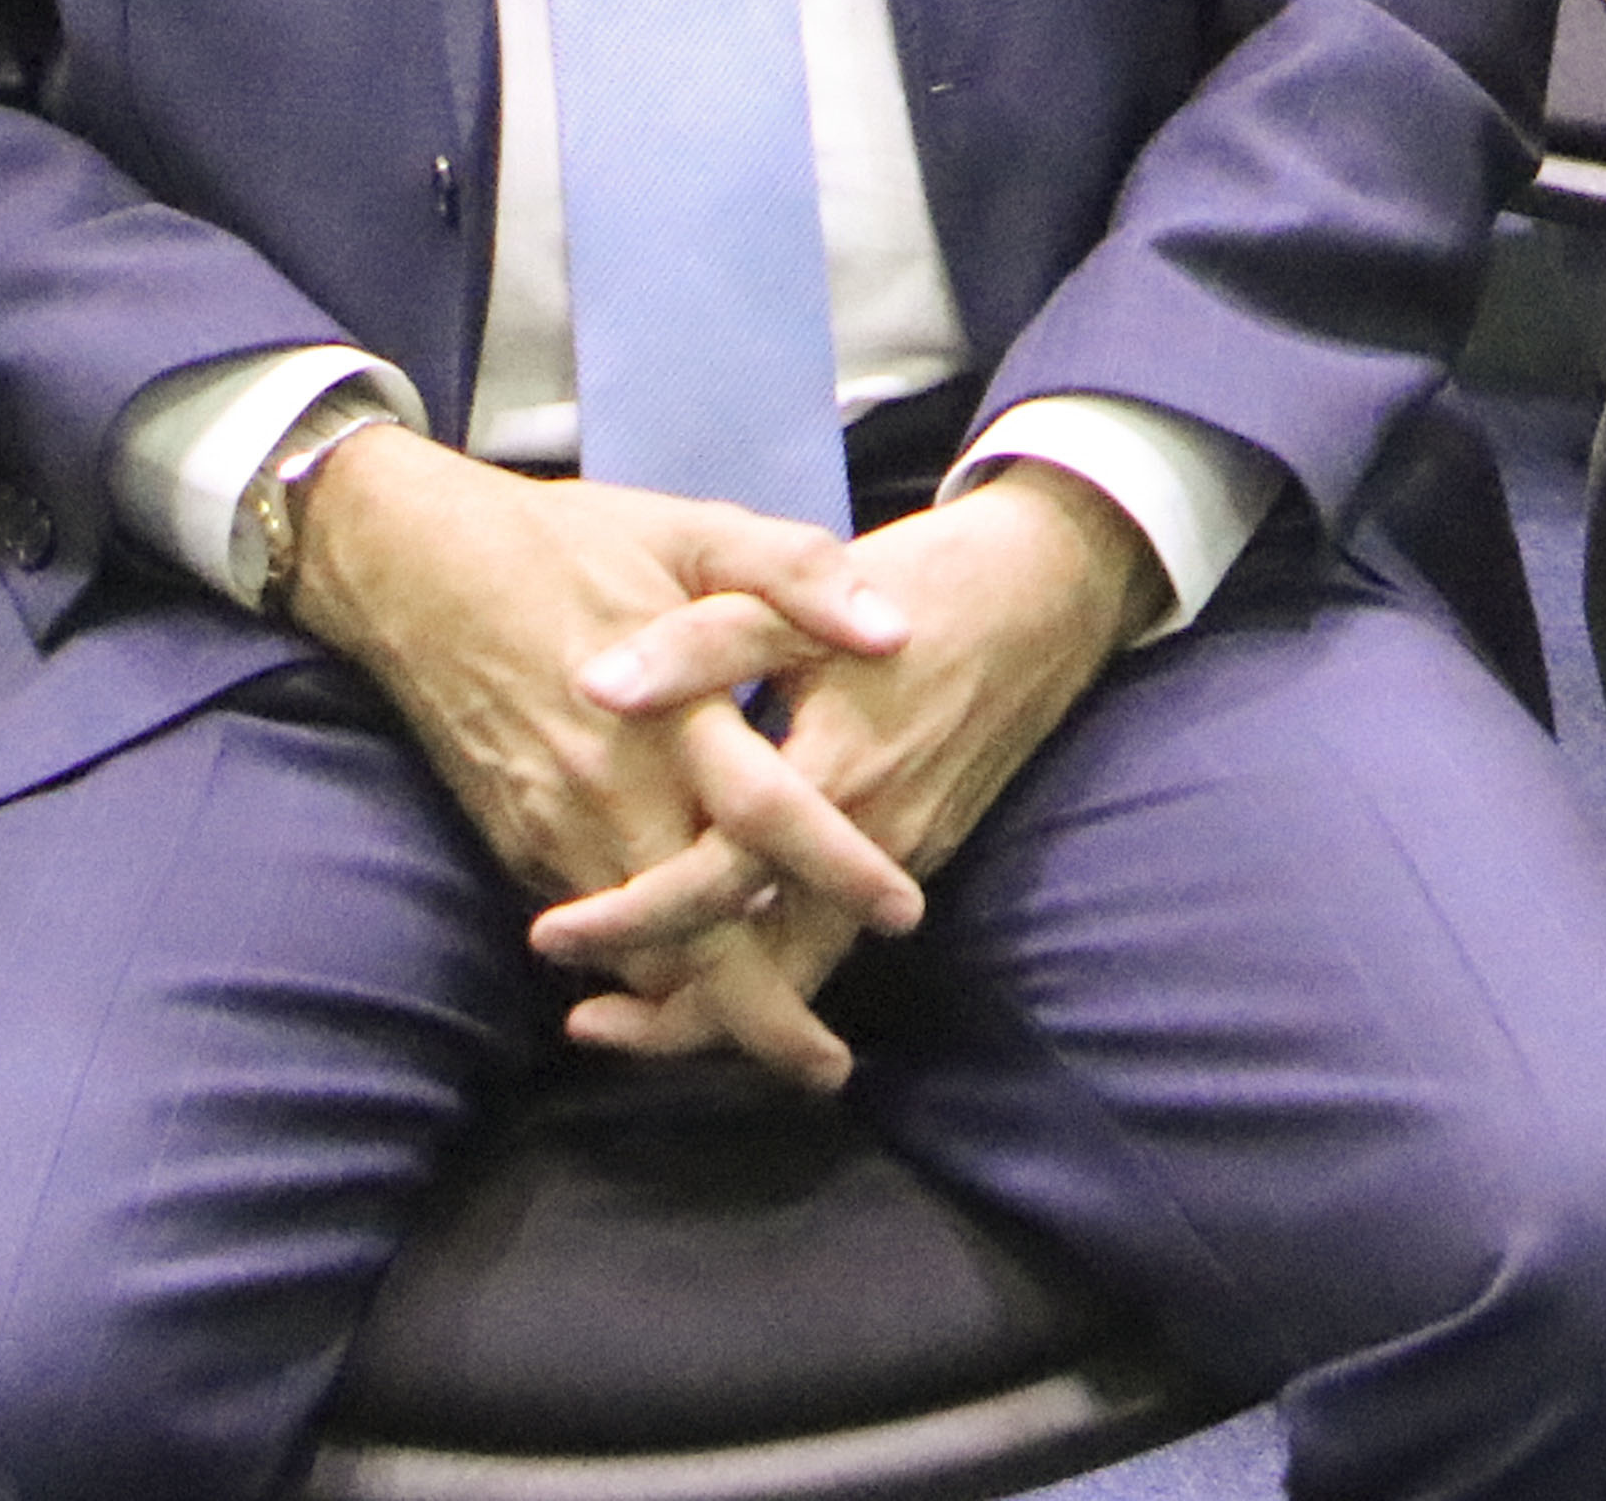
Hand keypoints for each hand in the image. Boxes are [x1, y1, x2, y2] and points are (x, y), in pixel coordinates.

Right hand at [283, 433, 927, 1084]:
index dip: (836, 872)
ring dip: (697, 1008)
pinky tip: (691, 984)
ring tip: (775, 1040)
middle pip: (690, 935)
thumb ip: (797, 574)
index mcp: (671, 714)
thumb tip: (892, 632)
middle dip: (758, 1013)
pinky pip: (588, 930)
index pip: (766, 819)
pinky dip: (638, 969)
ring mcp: (551, 827)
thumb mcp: (696, 529)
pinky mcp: (515, 840)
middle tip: (827, 1068)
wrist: (413, 567)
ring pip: (631, 954)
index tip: (905, 916)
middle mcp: (608, 791)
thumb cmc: (571, 541)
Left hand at [533, 468, 1163, 1049]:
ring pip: (812, 963)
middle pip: (775, 970)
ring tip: (636, 1013)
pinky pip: (840, 929)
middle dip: (680, 1017)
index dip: (632, 919)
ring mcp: (910, 849)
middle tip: (587, 1026)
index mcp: (834, 773)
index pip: (718, 883)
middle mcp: (876, 835)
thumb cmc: (925, 580)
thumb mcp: (803, 590)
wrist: (1055, 584)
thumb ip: (700, 642)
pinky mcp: (929, 843)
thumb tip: (594, 685)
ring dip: (729, 1002)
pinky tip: (723, 946)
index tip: (550, 936)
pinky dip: (777, 959)